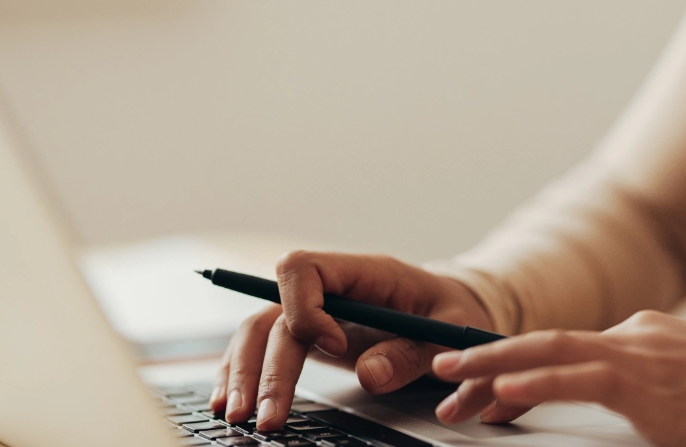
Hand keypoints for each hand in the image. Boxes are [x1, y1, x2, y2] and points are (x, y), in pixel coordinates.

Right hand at [209, 251, 492, 430]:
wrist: (452, 306)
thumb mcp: (448, 331)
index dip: (306, 307)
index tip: (333, 348)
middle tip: (264, 414)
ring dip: (244, 372)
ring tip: (237, 416)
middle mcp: (331, 289)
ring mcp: (316, 312)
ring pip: (260, 330)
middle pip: (275, 312)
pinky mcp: (311, 336)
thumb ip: (412, 352)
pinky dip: (246, 373)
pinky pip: (266, 347)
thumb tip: (370, 375)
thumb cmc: (451, 310)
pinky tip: (233, 402)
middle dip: (264, 364)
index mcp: (364, 272)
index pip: (305, 268)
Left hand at [431, 311, 685, 446]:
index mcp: (637, 335)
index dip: (514, 361)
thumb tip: (613, 386)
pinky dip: (538, 383)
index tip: (480, 377)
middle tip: (443, 371)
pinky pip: (581, 380)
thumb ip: (644, 376)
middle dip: (486, 358)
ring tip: (452, 378)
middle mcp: (629, 336)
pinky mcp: (648, 385)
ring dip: (494, 367)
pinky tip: (504, 391)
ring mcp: (637, 355)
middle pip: (542, 345)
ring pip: (549, 355)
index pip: (560, 347)